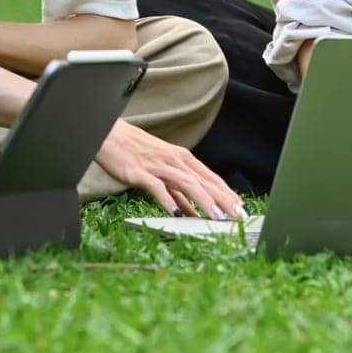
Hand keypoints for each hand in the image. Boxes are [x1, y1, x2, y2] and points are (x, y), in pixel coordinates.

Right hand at [94, 120, 244, 219]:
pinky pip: (157, 187)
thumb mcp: (162, 172)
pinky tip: (176, 214)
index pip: (211, 178)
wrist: (109, 136)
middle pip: (204, 181)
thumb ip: (177, 193)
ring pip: (186, 183)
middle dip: (223, 200)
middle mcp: (175, 160)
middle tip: (238, 216)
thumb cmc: (136, 154)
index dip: (227, 194)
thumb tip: (191, 214)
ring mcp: (158, 166)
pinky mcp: (140, 172)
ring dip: (203, 201)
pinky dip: (167, 200)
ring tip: (216, 217)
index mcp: (183, 159)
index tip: (242, 208)